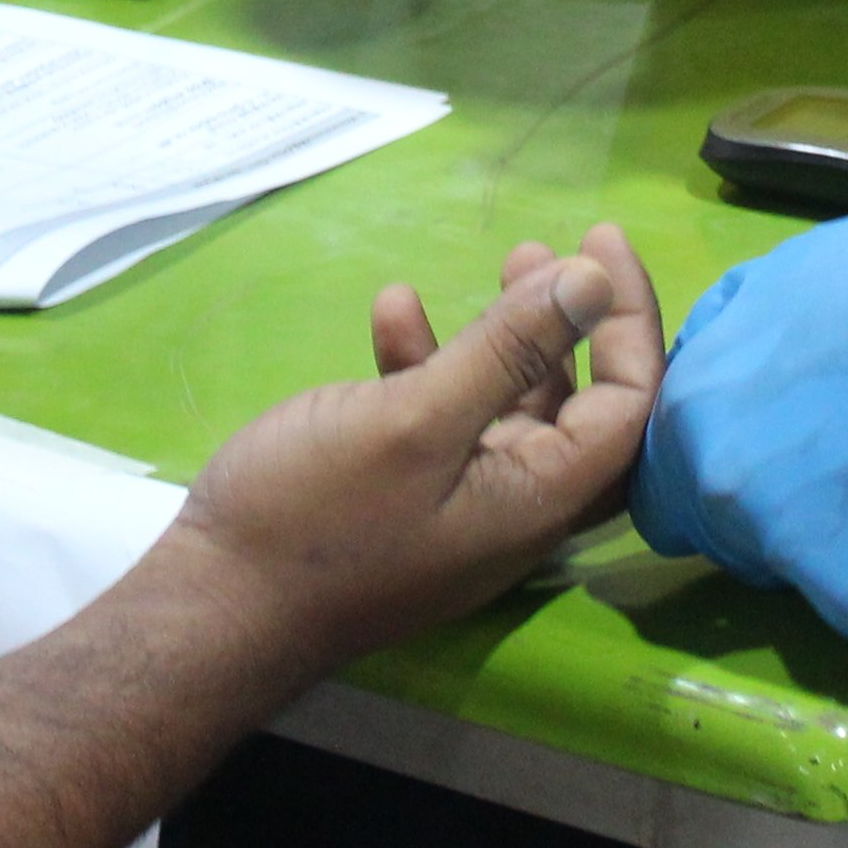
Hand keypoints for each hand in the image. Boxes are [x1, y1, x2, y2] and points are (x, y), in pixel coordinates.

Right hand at [159, 226, 661, 675]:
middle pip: (582, 407)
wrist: (216, 606)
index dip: (630, 319)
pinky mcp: (405, 497)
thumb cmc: (318, 515)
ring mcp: (459, 505)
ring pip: (511, 407)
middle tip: (547, 251)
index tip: (597, 241)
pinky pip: (444, 422)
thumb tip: (596, 283)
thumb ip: (508, 349)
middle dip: (576, 322)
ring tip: (493, 265)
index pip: (631, 406)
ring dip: (506, 335)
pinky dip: (431, 363)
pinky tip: (393, 312)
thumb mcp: (415, 419)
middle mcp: (515, 507)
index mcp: (539, 498)